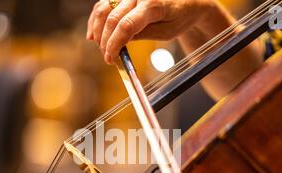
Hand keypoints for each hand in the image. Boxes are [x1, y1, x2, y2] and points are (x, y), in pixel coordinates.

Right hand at [87, 0, 217, 63]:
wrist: (187, 0)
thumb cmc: (180, 17)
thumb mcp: (166, 32)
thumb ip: (143, 35)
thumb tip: (120, 43)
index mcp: (153, 4)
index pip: (126, 25)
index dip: (114, 44)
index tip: (110, 58)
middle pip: (112, 18)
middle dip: (105, 41)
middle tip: (107, 57)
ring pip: (103, 8)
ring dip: (97, 29)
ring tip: (99, 47)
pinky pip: (104, 3)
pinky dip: (96, 19)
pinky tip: (94, 33)